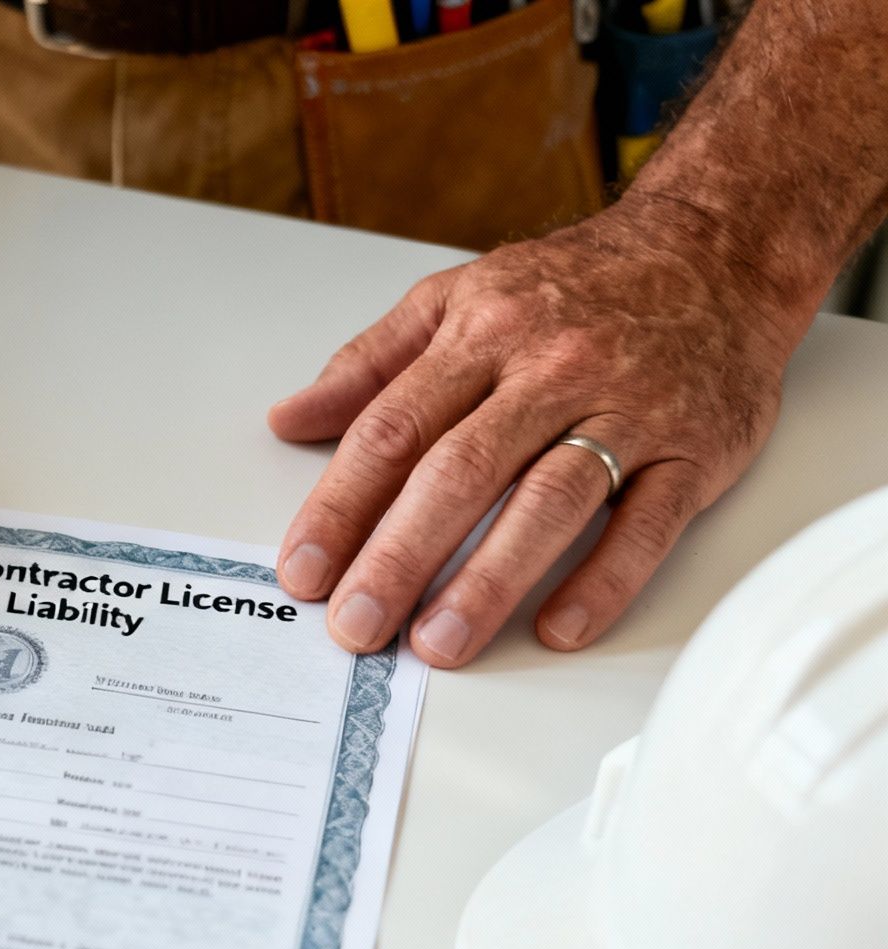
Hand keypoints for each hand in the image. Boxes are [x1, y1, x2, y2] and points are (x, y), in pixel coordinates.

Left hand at [268, 195, 808, 667]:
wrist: (717, 248)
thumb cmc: (576, 285)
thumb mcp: (458, 296)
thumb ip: (371, 363)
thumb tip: (290, 418)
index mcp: (481, 334)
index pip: (394, 428)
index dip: (341, 504)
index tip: (304, 567)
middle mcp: (551, 371)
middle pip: (461, 472)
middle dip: (400, 555)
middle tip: (355, 623)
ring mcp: (628, 410)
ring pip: (550, 500)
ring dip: (490, 580)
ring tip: (438, 641)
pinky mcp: (695, 449)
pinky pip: (648, 523)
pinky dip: (604, 579)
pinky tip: (559, 628)